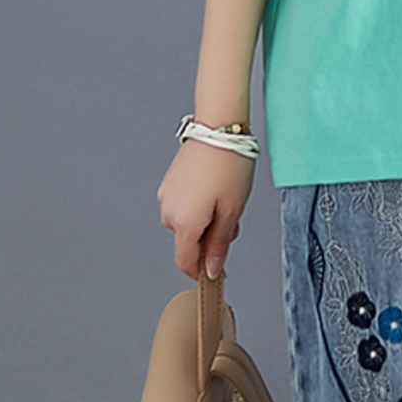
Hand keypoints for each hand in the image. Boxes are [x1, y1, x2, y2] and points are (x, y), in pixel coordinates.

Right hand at [156, 135, 256, 279]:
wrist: (219, 127)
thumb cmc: (229, 165)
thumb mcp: (232, 210)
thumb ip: (219, 244)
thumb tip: (211, 270)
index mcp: (183, 223)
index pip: (186, 262)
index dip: (202, 273)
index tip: (218, 274)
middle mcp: (169, 211)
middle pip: (188, 241)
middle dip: (210, 239)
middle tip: (234, 220)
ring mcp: (167, 195)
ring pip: (187, 223)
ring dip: (206, 221)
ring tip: (227, 199)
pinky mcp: (170, 182)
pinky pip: (183, 205)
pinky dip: (199, 206)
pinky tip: (215, 188)